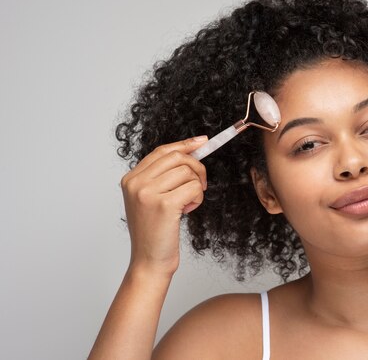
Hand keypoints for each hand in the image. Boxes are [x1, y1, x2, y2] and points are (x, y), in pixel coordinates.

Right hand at [120, 136, 208, 276]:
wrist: (149, 261)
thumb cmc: (155, 231)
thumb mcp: (151, 199)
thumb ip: (163, 176)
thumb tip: (192, 150)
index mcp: (130, 179)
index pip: (161, 151)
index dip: (184, 144)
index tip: (202, 141)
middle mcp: (136, 183)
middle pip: (177, 157)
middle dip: (196, 167)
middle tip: (200, 184)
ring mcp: (147, 193)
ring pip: (187, 172)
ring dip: (196, 188)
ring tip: (187, 204)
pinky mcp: (164, 204)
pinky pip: (194, 187)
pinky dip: (198, 198)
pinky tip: (188, 210)